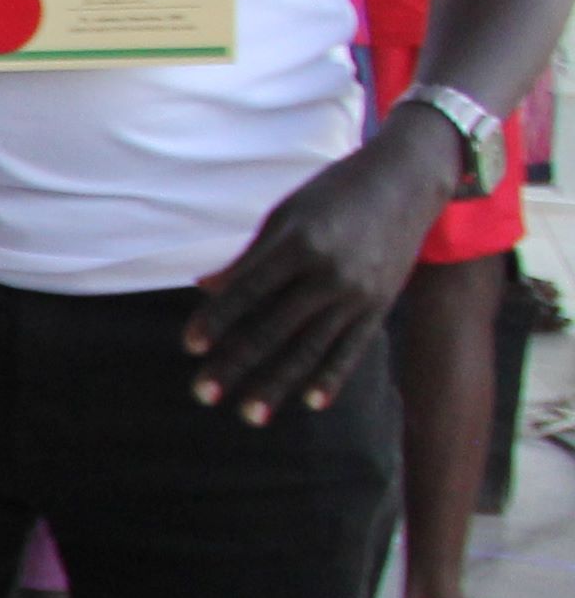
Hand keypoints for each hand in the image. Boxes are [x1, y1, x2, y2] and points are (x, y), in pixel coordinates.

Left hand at [184, 123, 452, 425]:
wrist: (407, 181)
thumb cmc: (334, 194)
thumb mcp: (286, 215)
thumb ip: (249, 258)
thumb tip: (205, 289)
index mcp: (297, 243)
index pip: (247, 290)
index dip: (216, 320)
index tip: (190, 347)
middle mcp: (328, 272)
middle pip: (272, 327)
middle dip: (235, 364)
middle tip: (202, 394)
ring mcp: (358, 293)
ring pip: (310, 348)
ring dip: (276, 385)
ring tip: (249, 415)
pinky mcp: (381, 305)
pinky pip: (353, 349)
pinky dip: (332, 378)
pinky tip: (310, 403)